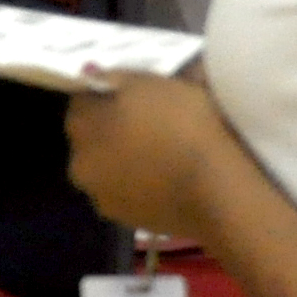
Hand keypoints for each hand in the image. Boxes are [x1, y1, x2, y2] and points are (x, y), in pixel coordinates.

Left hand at [64, 71, 234, 242]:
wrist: (217, 189)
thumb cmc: (184, 125)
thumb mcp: (153, 83)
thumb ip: (117, 78)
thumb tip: (90, 74)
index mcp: (81, 128)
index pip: (82, 102)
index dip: (105, 96)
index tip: (131, 94)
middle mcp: (80, 165)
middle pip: (92, 139)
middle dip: (110, 130)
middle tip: (148, 122)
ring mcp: (103, 198)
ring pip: (110, 169)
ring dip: (124, 159)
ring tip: (162, 152)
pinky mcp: (128, 222)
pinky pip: (130, 192)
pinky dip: (140, 183)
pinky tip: (168, 177)